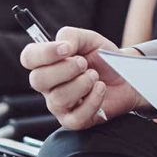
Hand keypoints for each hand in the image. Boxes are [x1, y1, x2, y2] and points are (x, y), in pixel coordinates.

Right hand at [20, 27, 144, 129]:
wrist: (127, 77)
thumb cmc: (104, 59)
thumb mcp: (89, 39)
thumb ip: (71, 36)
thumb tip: (62, 46)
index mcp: (47, 63)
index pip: (29, 58)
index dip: (44, 53)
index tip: (67, 49)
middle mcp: (48, 85)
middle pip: (38, 80)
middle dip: (65, 69)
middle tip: (84, 63)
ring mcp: (59, 105)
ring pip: (58, 98)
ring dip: (82, 83)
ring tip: (95, 76)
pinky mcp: (73, 120)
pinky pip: (76, 116)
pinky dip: (93, 100)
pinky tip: (100, 89)